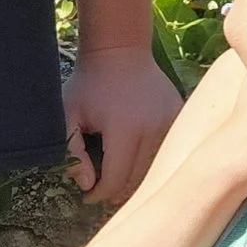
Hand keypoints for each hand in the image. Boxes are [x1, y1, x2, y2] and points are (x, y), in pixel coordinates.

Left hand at [62, 45, 186, 202]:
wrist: (120, 50)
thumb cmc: (89, 84)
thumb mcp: (68, 116)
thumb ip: (72, 152)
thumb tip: (87, 185)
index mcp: (125, 129)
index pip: (117, 180)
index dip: (99, 194)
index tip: (87, 195)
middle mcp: (154, 127)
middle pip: (137, 176)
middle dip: (115, 188)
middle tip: (99, 187)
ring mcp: (170, 120)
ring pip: (153, 164)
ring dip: (134, 173)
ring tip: (115, 170)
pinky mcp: (178, 114)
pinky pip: (164, 147)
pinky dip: (149, 155)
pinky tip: (133, 149)